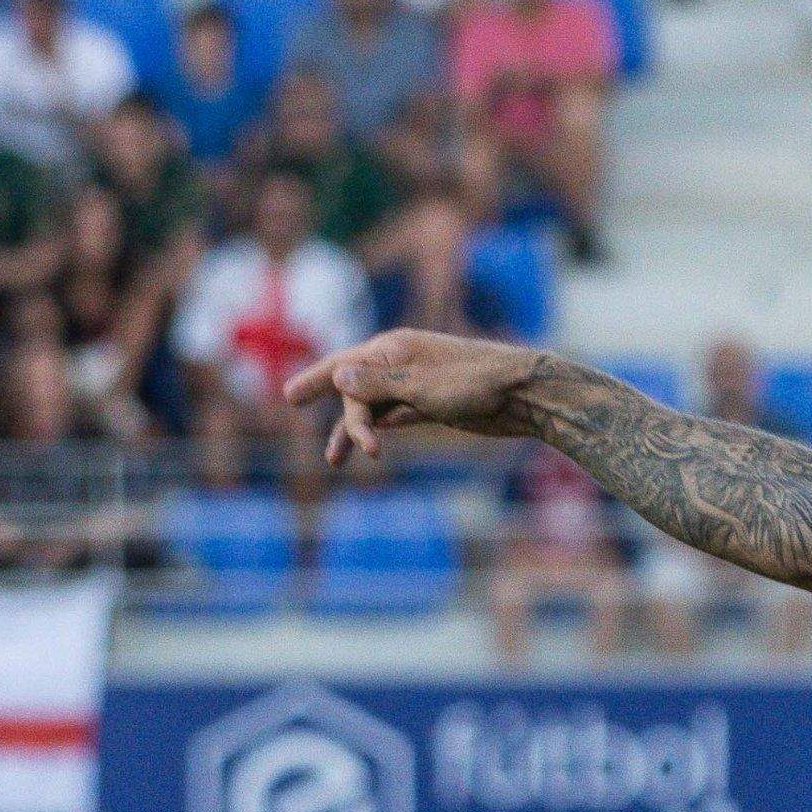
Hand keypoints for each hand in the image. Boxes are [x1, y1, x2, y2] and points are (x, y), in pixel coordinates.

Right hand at [284, 330, 551, 466]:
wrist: (524, 393)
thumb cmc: (476, 383)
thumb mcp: (422, 385)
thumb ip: (379, 383)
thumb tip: (339, 374)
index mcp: (392, 349)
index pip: (342, 364)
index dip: (314, 380)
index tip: (288, 398)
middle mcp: (398, 363)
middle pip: (354, 389)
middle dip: (338, 418)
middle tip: (332, 458)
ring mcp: (414, 384)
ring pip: (372, 407)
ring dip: (354, 432)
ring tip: (334, 462)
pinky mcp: (430, 404)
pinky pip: (393, 416)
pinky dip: (377, 430)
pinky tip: (367, 446)